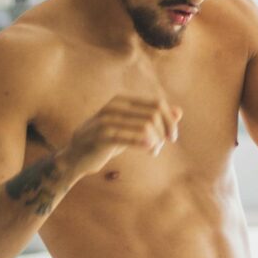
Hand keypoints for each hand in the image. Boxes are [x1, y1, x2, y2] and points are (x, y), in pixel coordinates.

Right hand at [65, 94, 181, 178]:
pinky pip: (130, 138)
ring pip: (145, 126)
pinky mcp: (102, 137)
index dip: (169, 120)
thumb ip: (154, 119)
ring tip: (154, 151)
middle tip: (161, 147)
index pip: (157, 104)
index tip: (172, 137)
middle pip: (153, 114)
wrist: (78, 157)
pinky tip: (150, 150)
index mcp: (122, 101)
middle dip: (164, 132)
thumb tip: (179, 112)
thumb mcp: (131, 128)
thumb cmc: (108, 141)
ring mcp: (107, 121)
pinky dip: (144, 143)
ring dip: (155, 141)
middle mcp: (114, 107)